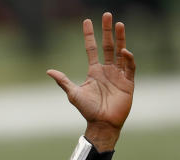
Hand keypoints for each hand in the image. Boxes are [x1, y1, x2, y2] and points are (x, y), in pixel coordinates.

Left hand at [47, 13, 135, 149]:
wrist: (101, 124)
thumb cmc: (87, 110)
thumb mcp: (73, 93)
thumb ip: (63, 81)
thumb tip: (49, 70)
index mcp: (94, 71)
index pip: (92, 48)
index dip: (90, 35)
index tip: (86, 21)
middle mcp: (107, 70)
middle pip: (108, 46)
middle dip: (107, 31)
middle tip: (107, 15)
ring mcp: (118, 75)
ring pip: (120, 52)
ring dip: (120, 39)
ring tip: (120, 24)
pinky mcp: (128, 82)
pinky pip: (130, 67)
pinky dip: (128, 59)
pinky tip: (124, 51)